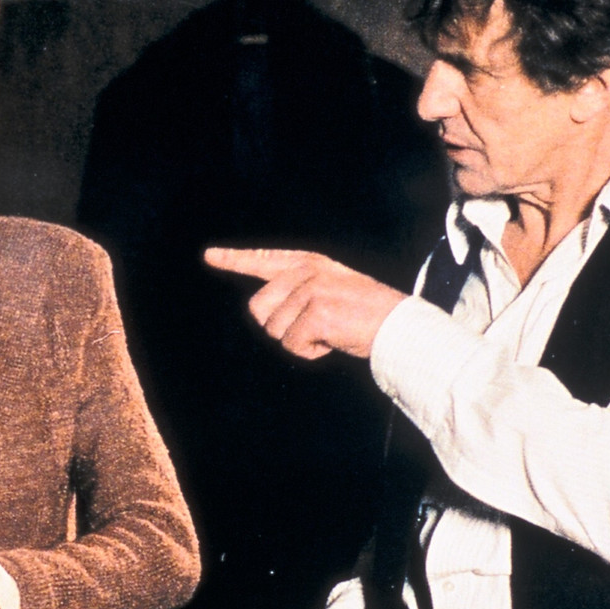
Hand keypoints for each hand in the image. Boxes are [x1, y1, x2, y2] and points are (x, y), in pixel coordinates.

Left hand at [204, 248, 407, 359]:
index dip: (234, 259)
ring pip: (274, 331)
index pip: (264, 259)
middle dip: (280, 327)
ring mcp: (310, 290)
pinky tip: (334, 341)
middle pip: (259, 309)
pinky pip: (292, 345)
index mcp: (309, 263)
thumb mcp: (330, 291)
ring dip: (298, 341)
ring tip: (330, 332)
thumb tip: (262, 312)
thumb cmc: (365, 316)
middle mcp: (306, 271)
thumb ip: (297, 293)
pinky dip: (311, 352)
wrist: (399, 327)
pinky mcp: (315, 312)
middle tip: (315, 327)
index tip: (210, 255)